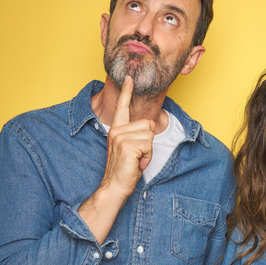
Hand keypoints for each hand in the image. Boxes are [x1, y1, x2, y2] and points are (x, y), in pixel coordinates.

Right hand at [99, 75, 154, 196]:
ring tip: (136, 160)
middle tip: (137, 155)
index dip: (127, 91)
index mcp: (117, 130)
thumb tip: (148, 127)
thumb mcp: (130, 148)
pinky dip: (147, 157)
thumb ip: (135, 135)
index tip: (130, 77)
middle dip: (149, 142)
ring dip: (148, 151)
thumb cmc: (125, 169)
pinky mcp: (126, 145)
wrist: (115, 186)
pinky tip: (136, 163)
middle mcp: (116, 130)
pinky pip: (149, 145)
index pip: (122, 107)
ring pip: (150, 135)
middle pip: (148, 124)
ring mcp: (120, 137)